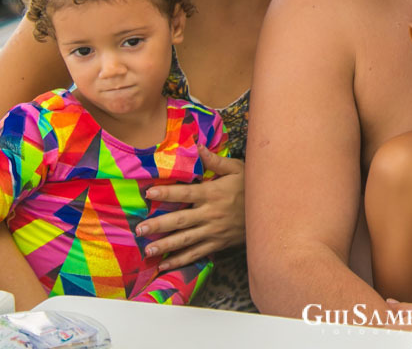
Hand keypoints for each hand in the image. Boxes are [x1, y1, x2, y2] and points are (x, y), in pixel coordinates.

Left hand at [137, 146, 245, 269]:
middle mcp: (210, 214)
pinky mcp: (217, 243)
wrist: (271, 212)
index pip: (185, 192)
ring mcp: (213, 231)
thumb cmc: (251, 187)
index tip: (148, 193)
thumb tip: (198, 146)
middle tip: (140, 229)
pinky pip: (197, 253)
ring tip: (147, 251)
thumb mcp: (238, 169)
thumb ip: (216, 161)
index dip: (167, 193)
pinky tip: (165, 264)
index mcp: (213, 193)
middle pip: (180, 220)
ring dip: (166, 245)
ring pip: (186, 240)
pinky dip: (181, 260)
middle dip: (159, 225)